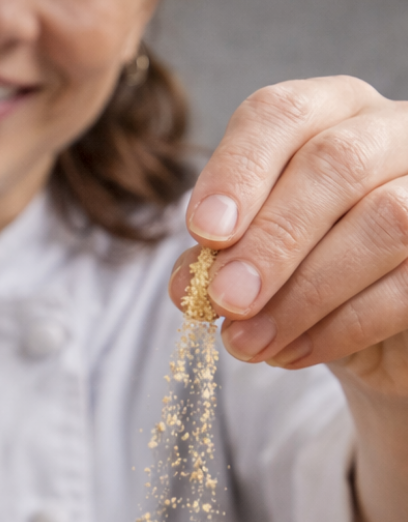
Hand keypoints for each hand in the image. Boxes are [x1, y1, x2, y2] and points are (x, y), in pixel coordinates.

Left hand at [168, 76, 407, 395]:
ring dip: (301, 295)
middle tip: (225, 301)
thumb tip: (188, 286)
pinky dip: (338, 327)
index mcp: (325, 116)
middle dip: (270, 241)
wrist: (366, 332)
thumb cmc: (297, 275)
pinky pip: (405, 285)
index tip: (204, 232)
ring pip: (382, 220)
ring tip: (247, 344)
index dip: (238, 172)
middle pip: (335, 164)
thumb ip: (214, 262)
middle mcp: (388, 133)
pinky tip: (290, 353)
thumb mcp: (245, 262)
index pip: (279, 115)